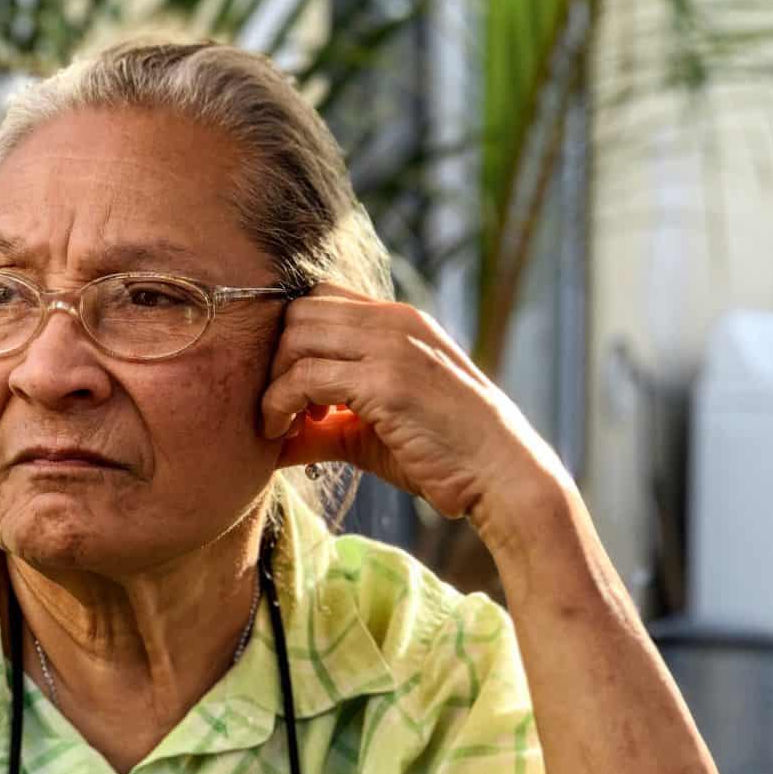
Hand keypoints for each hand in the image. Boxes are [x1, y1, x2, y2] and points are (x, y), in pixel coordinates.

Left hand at [261, 284, 571, 532]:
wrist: (501, 475)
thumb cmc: (443, 454)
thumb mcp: (374, 430)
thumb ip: (324, 425)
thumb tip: (271, 442)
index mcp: (399, 321)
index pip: (321, 297)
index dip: (292, 339)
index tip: (291, 388)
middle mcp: (395, 322)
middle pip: (300, 311)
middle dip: (276, 358)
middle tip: (281, 407)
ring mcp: (391, 347)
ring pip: (297, 337)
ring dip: (274, 383)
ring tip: (281, 425)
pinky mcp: (385, 381)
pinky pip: (306, 377)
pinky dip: (280, 404)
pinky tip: (286, 434)